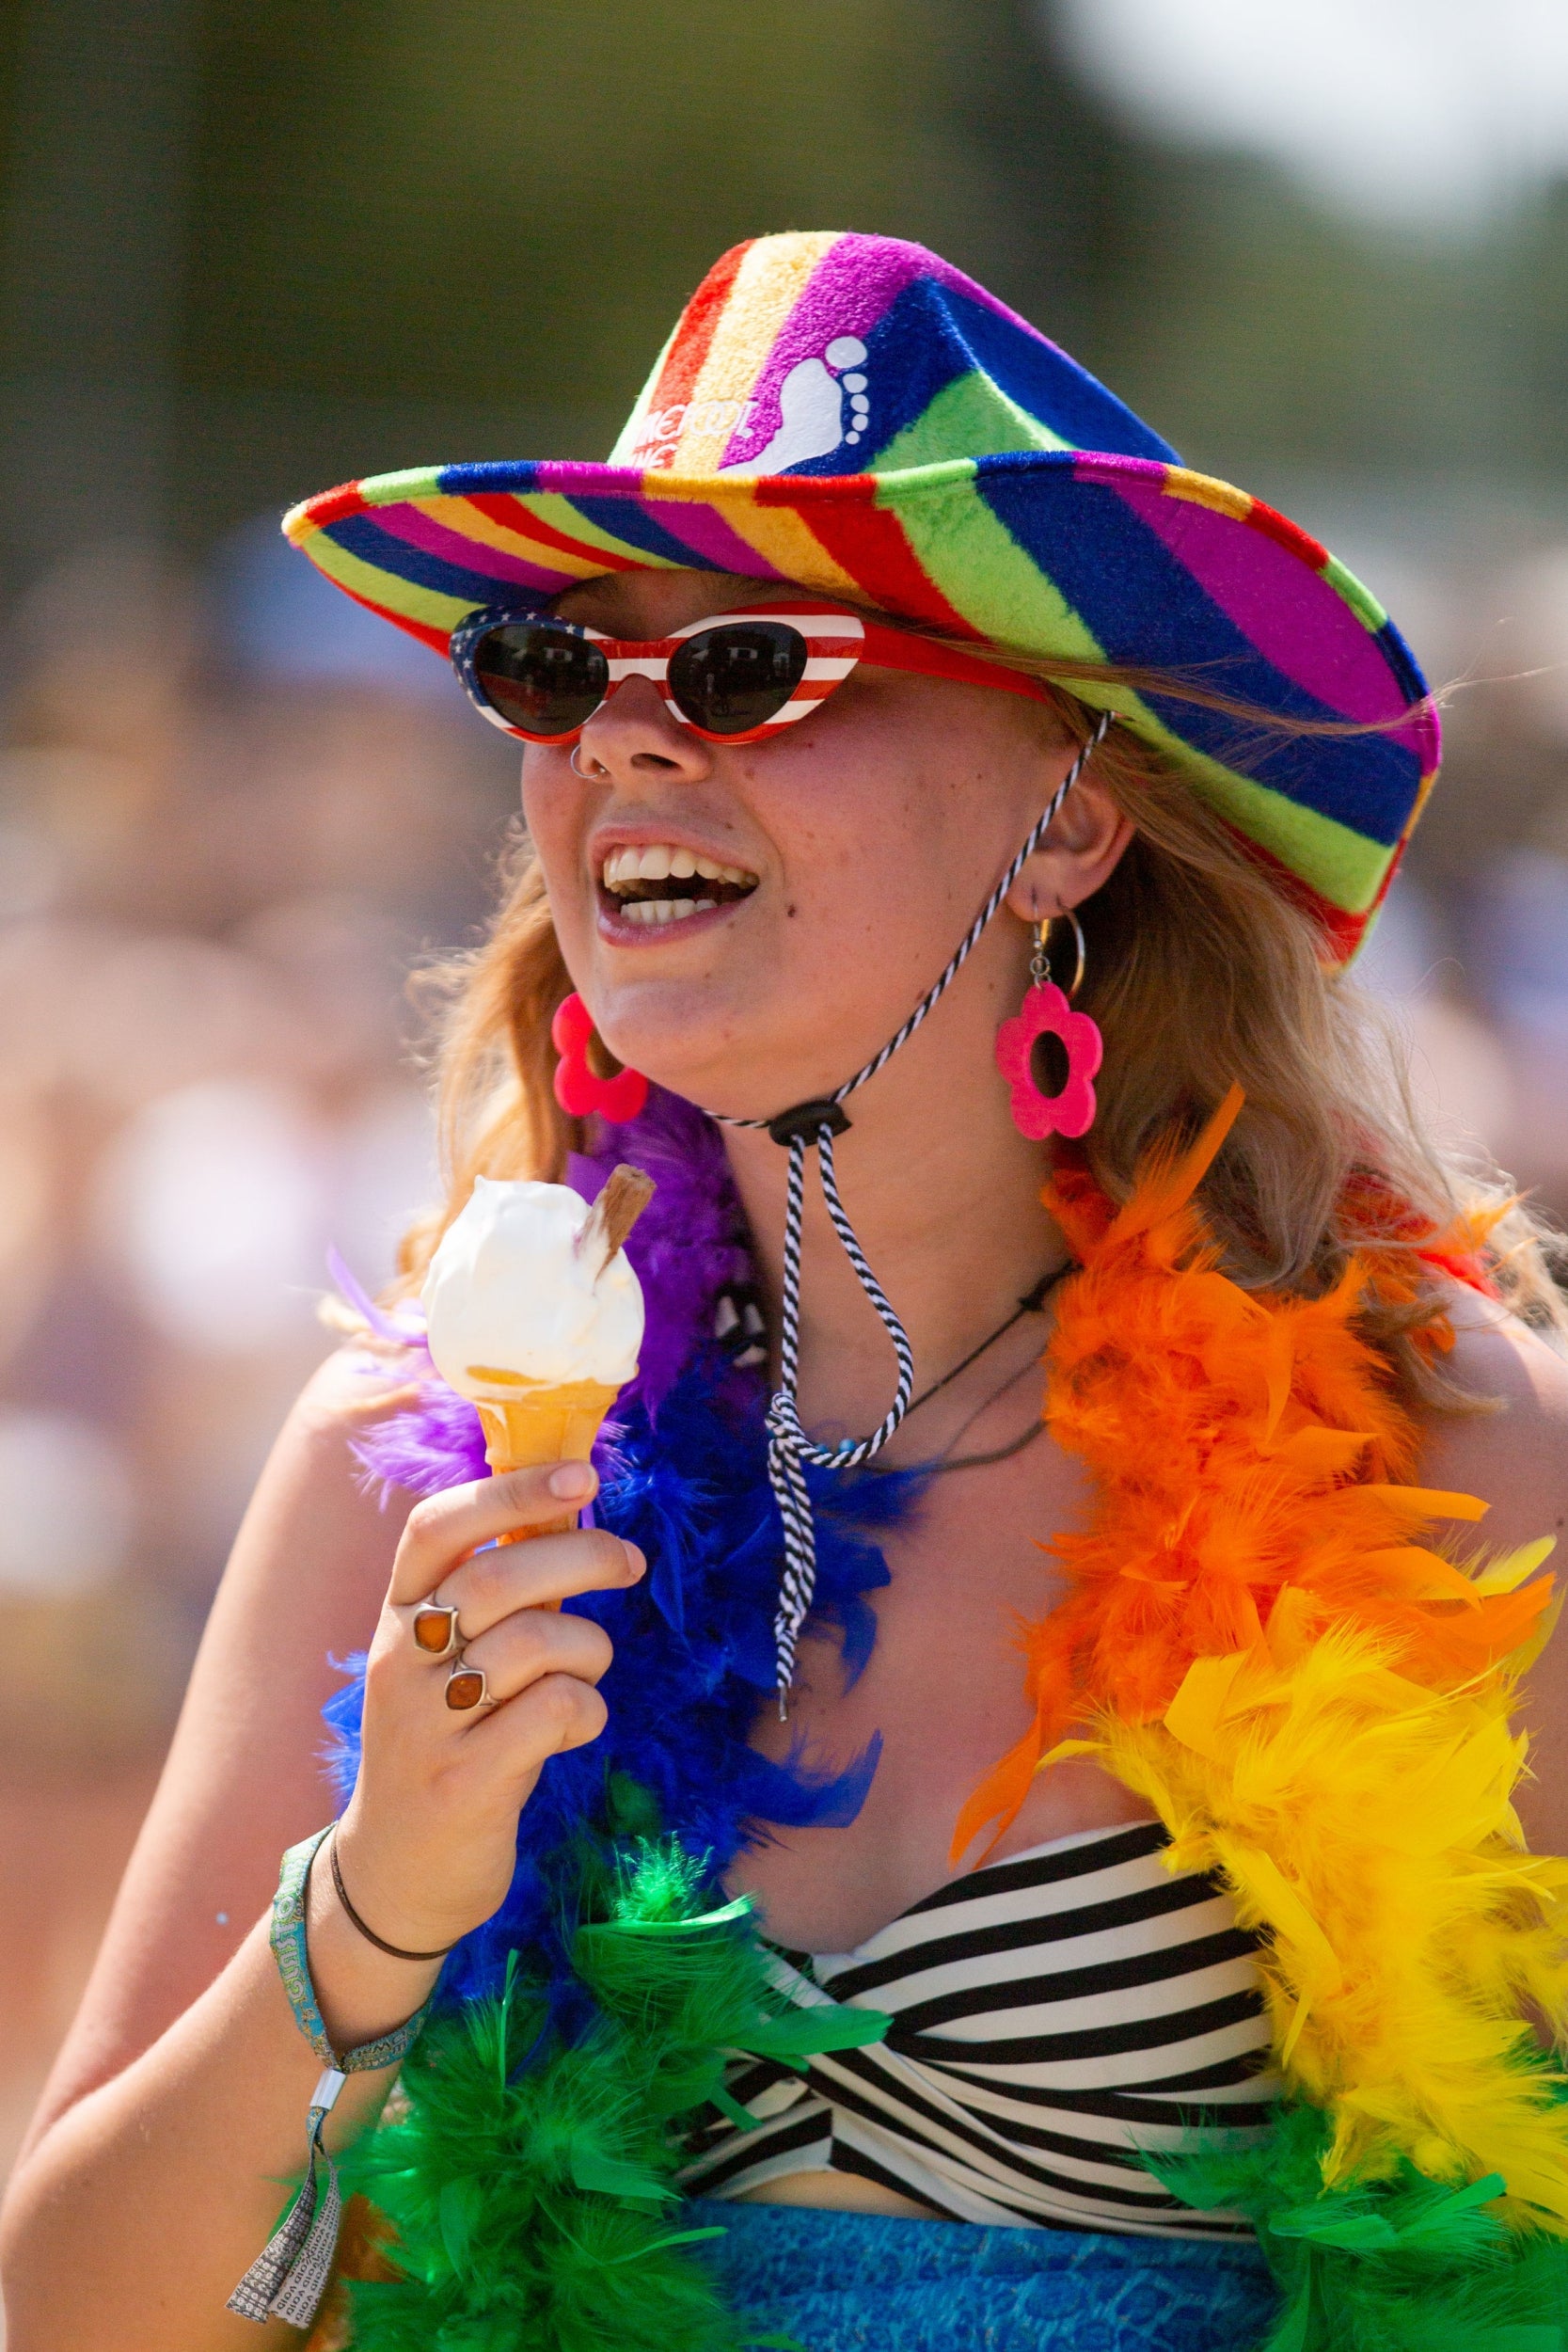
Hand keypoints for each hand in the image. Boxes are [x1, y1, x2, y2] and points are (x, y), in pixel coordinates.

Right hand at [330, 1461, 643, 1958]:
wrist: (395, 1875)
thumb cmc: (448, 1744)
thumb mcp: (451, 1661)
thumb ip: (498, 1595)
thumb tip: (569, 1511)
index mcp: (397, 1616)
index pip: (436, 1526)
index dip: (511, 1490)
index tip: (580, 1473)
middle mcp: (400, 1661)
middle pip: (498, 1574)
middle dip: (581, 1555)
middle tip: (629, 1561)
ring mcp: (427, 1724)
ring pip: (535, 1641)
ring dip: (589, 1648)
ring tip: (586, 1672)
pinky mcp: (464, 1783)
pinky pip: (553, 1712)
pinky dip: (587, 1709)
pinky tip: (577, 1725)